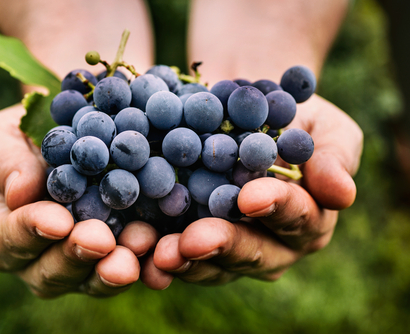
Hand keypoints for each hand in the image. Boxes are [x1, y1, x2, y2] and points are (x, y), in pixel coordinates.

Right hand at [0, 105, 156, 297]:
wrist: (69, 135)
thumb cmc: (25, 137)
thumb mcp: (1, 137)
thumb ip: (4, 163)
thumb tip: (20, 193)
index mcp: (0, 232)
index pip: (6, 240)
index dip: (30, 232)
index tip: (58, 220)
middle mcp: (37, 258)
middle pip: (51, 272)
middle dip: (77, 256)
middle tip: (101, 240)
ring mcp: (79, 264)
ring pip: (92, 279)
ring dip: (115, 267)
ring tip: (138, 244)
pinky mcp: (116, 257)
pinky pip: (132, 268)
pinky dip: (147, 263)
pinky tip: (162, 251)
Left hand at [142, 94, 362, 288]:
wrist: (236, 105)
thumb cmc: (284, 112)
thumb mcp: (320, 123)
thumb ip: (334, 156)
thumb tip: (342, 193)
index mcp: (307, 217)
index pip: (296, 217)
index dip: (277, 208)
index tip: (251, 196)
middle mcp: (270, 242)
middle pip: (251, 253)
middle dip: (222, 246)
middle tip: (193, 240)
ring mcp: (227, 245)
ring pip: (210, 263)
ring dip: (182, 260)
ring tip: (158, 253)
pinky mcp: (188, 239)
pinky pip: (175, 254)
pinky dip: (154, 253)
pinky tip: (135, 248)